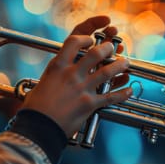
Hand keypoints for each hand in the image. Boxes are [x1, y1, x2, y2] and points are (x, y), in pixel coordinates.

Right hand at [21, 16, 131, 136]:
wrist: (39, 127)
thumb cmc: (36, 107)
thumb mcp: (44, 82)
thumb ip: (55, 73)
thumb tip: (59, 71)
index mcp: (58, 66)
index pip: (74, 41)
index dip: (86, 36)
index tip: (91, 40)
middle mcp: (71, 74)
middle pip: (96, 53)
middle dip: (108, 48)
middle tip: (113, 48)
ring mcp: (82, 88)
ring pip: (108, 71)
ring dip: (120, 66)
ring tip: (126, 63)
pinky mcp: (90, 104)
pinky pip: (111, 96)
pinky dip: (122, 93)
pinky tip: (128, 91)